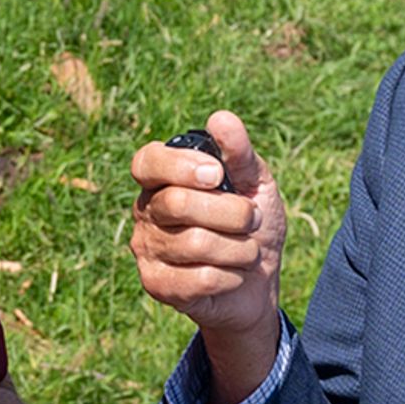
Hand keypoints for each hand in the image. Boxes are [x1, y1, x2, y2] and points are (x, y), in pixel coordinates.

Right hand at [129, 111, 287, 403]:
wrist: (258, 283)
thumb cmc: (252, 227)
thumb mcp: (256, 184)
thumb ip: (240, 153)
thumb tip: (221, 118)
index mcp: (163, 180)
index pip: (147, 162)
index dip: (180, 167)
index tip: (217, 176)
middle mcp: (146, 210)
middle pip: (177, 203)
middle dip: (232, 213)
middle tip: (253, 220)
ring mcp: (146, 248)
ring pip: (194, 243)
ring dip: (239, 249)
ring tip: (247, 252)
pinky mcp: (156, 284)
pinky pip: (199, 278)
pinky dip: (230, 277)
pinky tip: (231, 276)